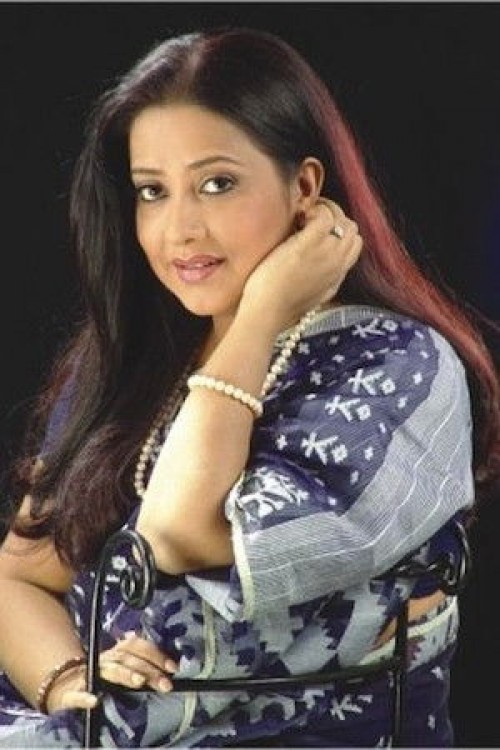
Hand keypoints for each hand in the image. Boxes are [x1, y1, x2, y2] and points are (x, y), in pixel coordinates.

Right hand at [46, 633, 177, 712]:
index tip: (173, 667)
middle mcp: (103, 660)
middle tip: (165, 683)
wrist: (60, 685)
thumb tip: (168, 666)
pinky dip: (84, 698)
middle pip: (127, 659)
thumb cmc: (97, 678)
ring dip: (124, 675)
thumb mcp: (119, 667)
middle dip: (148, 669)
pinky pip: (76, 696)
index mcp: (115, 653)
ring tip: (139, 682)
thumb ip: (139, 665)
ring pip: (107, 671)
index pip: (137, 646)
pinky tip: (94, 701)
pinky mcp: (68, 694)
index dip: (155, 654)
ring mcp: (86, 675)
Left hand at [240, 197, 361, 332]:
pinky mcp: (310, 244)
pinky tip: (297, 217)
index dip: (338, 232)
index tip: (319, 230)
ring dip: (323, 210)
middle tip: (310, 218)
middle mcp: (337, 263)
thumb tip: (314, 269)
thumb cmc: (277, 308)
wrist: (266, 313)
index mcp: (336, 277)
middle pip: (351, 228)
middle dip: (333, 216)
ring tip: (303, 217)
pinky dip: (313, 209)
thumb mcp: (307, 297)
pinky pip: (324, 214)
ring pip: (341, 218)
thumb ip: (317, 281)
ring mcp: (327, 253)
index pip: (353, 245)